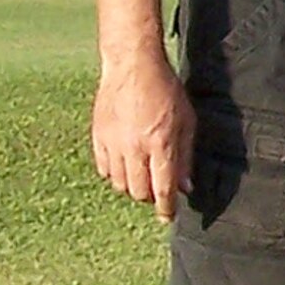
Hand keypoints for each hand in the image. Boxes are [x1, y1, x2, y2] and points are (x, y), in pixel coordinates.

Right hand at [92, 53, 194, 221]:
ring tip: (144, 175)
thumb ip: (185, 156)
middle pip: (139, 192)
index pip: (163, 188)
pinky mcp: (97, 139)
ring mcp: (113, 144)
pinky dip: (116, 174)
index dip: (167, 208)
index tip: (169, 217)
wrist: (132, 67)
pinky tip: (126, 164)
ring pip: (120, 185)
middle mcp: (134, 148)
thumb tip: (185, 187)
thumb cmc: (166, 90)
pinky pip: (104, 170)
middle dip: (151, 197)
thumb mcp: (187, 121)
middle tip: (158, 191)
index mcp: (160, 143)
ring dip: (133, 186)